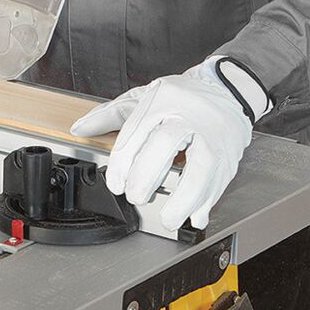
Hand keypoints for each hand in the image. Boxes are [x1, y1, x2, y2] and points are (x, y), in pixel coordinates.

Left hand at [74, 57, 270, 229]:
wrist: (228, 90)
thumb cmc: (183, 97)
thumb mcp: (144, 97)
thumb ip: (111, 114)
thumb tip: (81, 128)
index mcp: (162, 102)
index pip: (136, 133)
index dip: (123, 164)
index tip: (116, 185)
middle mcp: (188, 118)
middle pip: (164, 146)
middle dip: (146, 178)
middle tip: (136, 197)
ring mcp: (212, 137)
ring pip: (200, 169)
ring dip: (183, 200)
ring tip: (169, 218)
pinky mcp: (229, 155)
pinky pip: (219, 182)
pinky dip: (207, 204)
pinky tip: (195, 217)